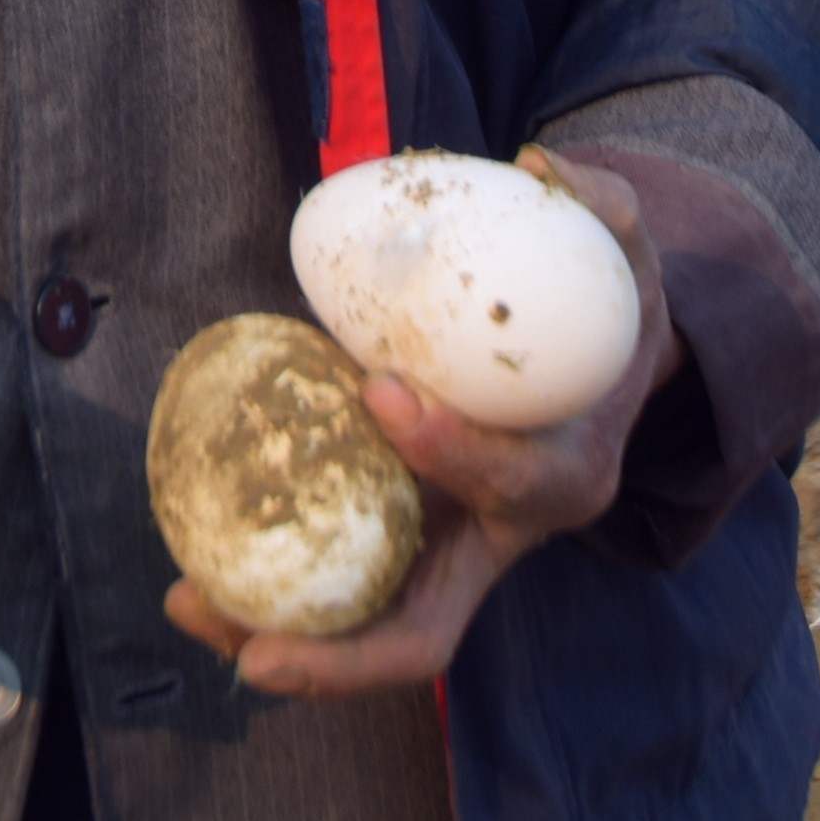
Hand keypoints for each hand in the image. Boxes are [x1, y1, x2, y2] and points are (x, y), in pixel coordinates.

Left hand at [164, 148, 683, 694]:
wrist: (603, 372)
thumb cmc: (606, 315)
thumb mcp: (631, 257)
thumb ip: (603, 207)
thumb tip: (539, 168)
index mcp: (565, 476)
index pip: (508, 483)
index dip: (448, 448)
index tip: (379, 391)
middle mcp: (501, 540)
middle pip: (427, 630)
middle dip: (341, 652)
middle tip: (257, 647)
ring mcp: (447, 556)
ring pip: (367, 634)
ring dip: (281, 640)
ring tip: (188, 606)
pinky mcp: (401, 546)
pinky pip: (334, 591)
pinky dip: (265, 594)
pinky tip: (189, 576)